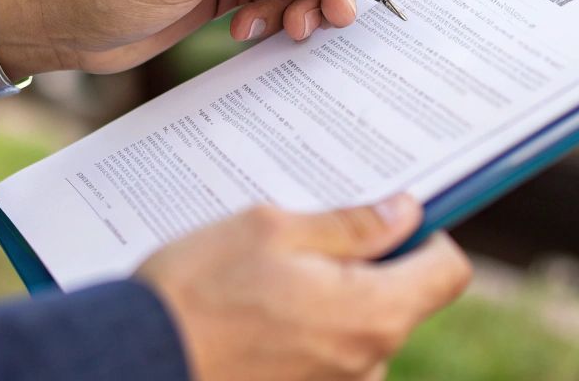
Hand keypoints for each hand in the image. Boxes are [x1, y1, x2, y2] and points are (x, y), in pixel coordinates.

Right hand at [135, 195, 471, 380]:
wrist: (130, 363)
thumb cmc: (197, 293)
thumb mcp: (272, 229)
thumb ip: (350, 224)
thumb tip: (404, 214)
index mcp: (373, 314)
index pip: (447, 272)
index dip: (429, 235)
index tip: (394, 216)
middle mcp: (366, 364)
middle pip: (400, 300)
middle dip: (366, 266)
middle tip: (307, 239)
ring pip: (357, 329)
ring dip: (327, 301)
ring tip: (266, 281)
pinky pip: (323, 357)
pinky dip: (301, 333)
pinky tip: (255, 316)